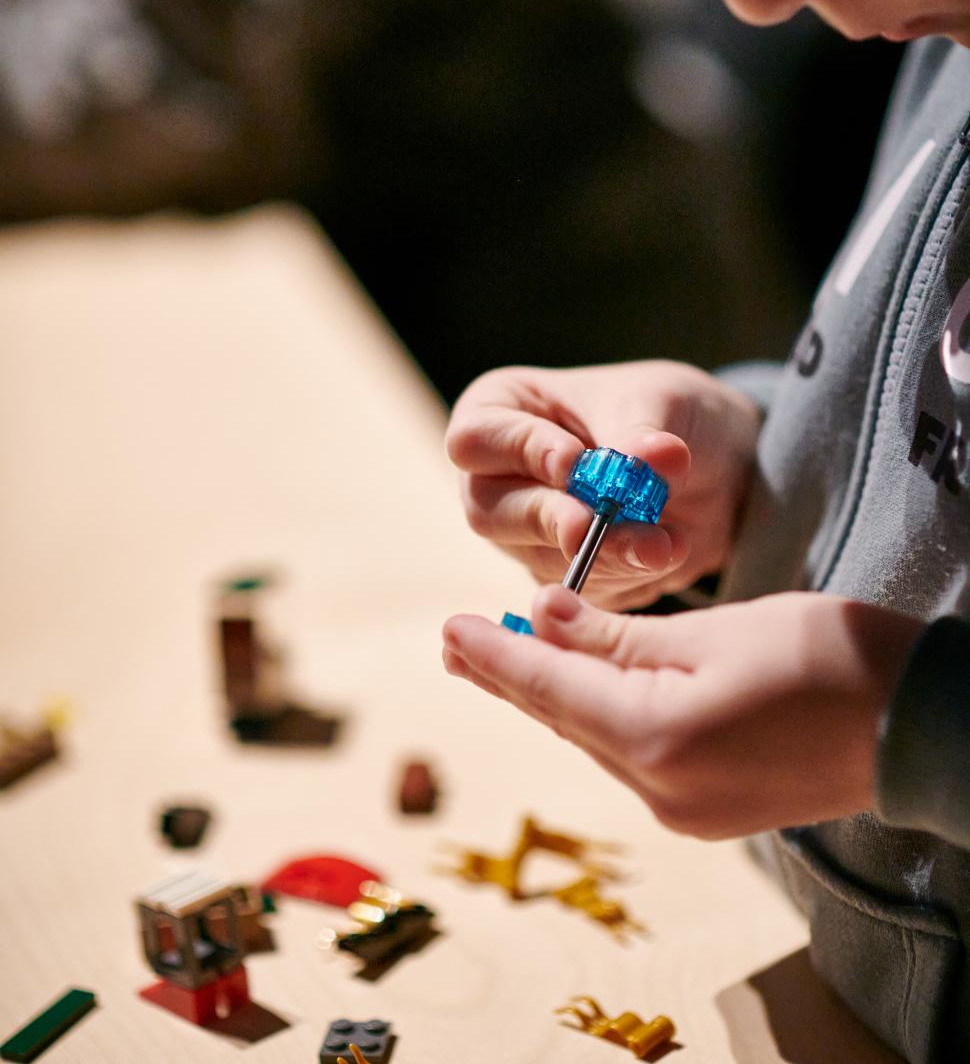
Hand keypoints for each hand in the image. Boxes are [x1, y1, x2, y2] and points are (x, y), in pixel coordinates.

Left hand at [442, 587, 922, 837]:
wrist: (919, 722)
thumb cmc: (826, 656)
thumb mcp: (712, 630)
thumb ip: (616, 636)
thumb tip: (539, 617)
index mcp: (656, 738)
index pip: (549, 690)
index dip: (493, 657)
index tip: (446, 629)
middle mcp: (659, 790)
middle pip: (565, 719)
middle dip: (510, 677)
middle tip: (456, 643)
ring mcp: (684, 810)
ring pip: (596, 738)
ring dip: (552, 696)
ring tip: (502, 658)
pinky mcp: (707, 810)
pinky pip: (630, 755)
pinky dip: (597, 717)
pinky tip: (580, 691)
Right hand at [446, 361, 762, 610]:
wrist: (709, 464)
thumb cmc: (658, 410)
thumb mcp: (657, 401)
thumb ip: (644, 433)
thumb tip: (656, 457)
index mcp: (498, 412)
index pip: (477, 438)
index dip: (522, 452)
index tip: (575, 462)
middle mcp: (496, 478)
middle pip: (489, 510)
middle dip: (551, 518)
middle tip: (594, 525)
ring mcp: (523, 534)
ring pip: (538, 555)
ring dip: (602, 552)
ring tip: (659, 543)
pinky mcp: (560, 576)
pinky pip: (579, 589)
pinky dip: (625, 573)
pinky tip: (664, 554)